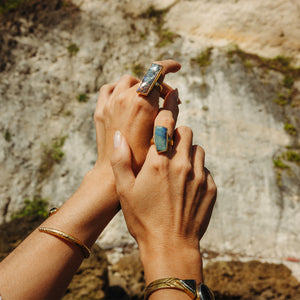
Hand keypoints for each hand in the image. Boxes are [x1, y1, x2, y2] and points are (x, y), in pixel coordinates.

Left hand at [93, 60, 180, 175]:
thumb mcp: (161, 135)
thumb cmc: (141, 160)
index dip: (169, 66)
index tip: (177, 67)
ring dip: (140, 86)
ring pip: (128, 81)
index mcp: (142, 104)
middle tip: (167, 102)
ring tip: (148, 100)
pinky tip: (126, 98)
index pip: (157, 73)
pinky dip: (120, 88)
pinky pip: (110, 88)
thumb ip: (168, 111)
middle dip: (159, 87)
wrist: (112, 174)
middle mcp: (124, 98)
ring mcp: (109, 103)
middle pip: (146, 80)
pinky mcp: (100, 110)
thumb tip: (173, 92)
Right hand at [110, 117, 216, 284]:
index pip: (166, 123)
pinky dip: (197, 169)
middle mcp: (182, 164)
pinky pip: (205, 168)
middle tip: (166, 146)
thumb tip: (119, 136)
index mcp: (158, 161)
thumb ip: (120, 160)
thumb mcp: (124, 190)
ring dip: (187, 150)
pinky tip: (186, 185)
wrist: (170, 245)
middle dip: (176, 133)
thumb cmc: (143, 218)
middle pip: (185, 132)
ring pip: (197, 148)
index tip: (171, 96)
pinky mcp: (210, 187)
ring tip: (176, 166)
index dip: (167, 108)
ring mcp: (199, 175)